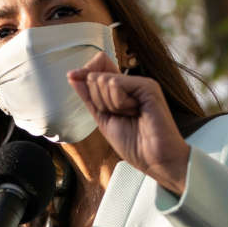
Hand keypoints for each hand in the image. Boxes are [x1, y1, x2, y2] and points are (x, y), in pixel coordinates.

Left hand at [67, 52, 190, 192]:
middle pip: (95, 75)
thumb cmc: (134, 145)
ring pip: (103, 80)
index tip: (72, 76)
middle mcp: (132, 84)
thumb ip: (89, 97)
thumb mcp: (103, 118)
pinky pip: (116, 84)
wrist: (155, 160)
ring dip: (109, 104)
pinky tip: (135, 112)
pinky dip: (118, 103)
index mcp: (123, 90)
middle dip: (98, 100)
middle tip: (118, 115)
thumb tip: (73, 76)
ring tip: (129, 115)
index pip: (98, 66)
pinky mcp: (147, 86)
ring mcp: (140, 84)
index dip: (83, 71)